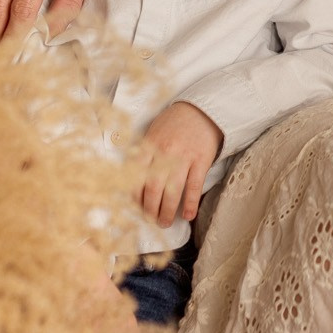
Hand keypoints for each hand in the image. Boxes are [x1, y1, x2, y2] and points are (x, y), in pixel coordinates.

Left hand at [137, 102, 224, 227]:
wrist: (201, 109)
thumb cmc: (174, 123)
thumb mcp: (153, 133)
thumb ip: (142, 154)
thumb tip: (130, 179)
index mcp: (149, 146)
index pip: (136, 176)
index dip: (134, 196)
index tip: (134, 209)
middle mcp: (165, 153)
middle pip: (153, 187)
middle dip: (150, 209)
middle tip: (150, 220)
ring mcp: (184, 157)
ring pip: (172, 190)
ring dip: (167, 211)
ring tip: (165, 222)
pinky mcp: (201, 160)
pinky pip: (194, 185)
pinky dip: (191, 202)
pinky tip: (188, 215)